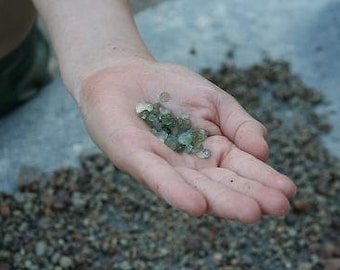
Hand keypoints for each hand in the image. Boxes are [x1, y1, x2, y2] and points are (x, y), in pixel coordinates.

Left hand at [79, 59, 295, 223]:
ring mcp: (163, 164)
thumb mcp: (214, 101)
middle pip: (220, 183)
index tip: (287, 191)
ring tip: (249, 212)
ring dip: (220, 200)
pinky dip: (174, 190)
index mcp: (211, 151)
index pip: (241, 168)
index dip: (263, 179)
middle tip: (277, 208)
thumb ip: (240, 124)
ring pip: (194, 186)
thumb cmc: (171, 88)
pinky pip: (156, 176)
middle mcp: (189, 165)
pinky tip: (195, 204)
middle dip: (247, 195)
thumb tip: (264, 150)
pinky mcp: (135, 158)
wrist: (125, 75)